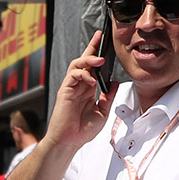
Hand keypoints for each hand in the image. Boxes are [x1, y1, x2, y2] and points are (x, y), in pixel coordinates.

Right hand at [45, 31, 113, 152]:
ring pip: (77, 64)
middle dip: (92, 47)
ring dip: (89, 59)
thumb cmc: (81, 131)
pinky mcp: (64, 91)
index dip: (97, 53)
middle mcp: (79, 86)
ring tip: (100, 59)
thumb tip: (113, 82)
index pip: (93, 67)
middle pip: (84, 60)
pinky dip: (83, 74)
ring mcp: (71, 87)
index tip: (105, 41)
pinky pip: (72, 75)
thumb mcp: (102, 112)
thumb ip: (108, 97)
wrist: (69, 142)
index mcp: (87, 90)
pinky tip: (92, 80)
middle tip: (100, 36)